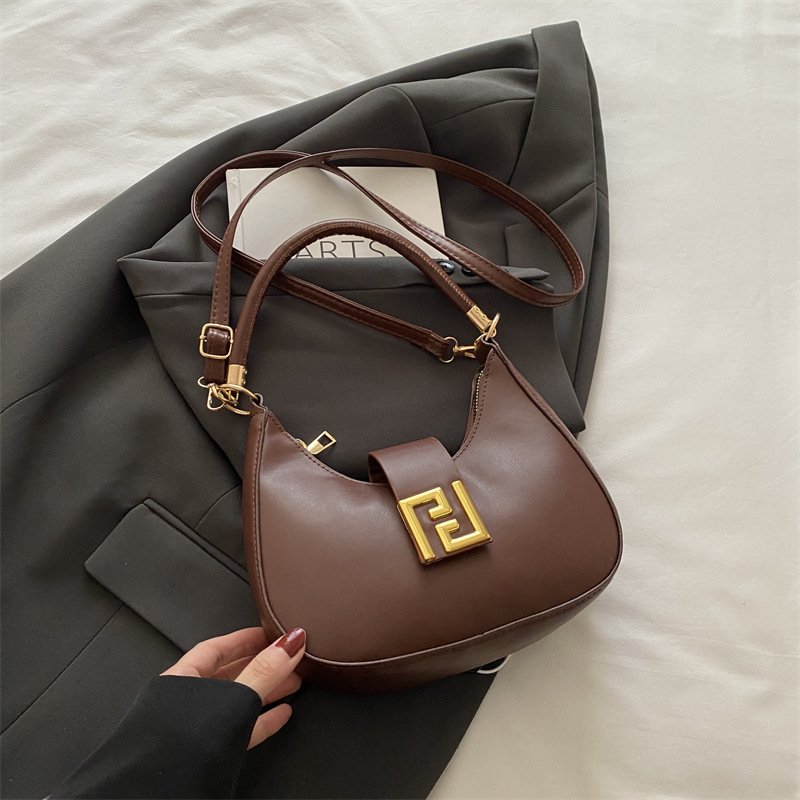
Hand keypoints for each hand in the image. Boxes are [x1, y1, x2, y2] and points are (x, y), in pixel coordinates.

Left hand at [162, 626, 305, 747]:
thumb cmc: (178, 752)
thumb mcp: (232, 700)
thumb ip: (263, 672)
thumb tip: (289, 643)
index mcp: (179, 681)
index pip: (216, 648)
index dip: (245, 639)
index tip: (270, 633)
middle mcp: (184, 704)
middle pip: (229, 675)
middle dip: (262, 665)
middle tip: (289, 657)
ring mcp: (196, 731)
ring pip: (236, 703)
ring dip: (266, 692)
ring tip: (292, 683)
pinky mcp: (209, 755)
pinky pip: (240, 729)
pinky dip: (262, 720)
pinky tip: (280, 716)